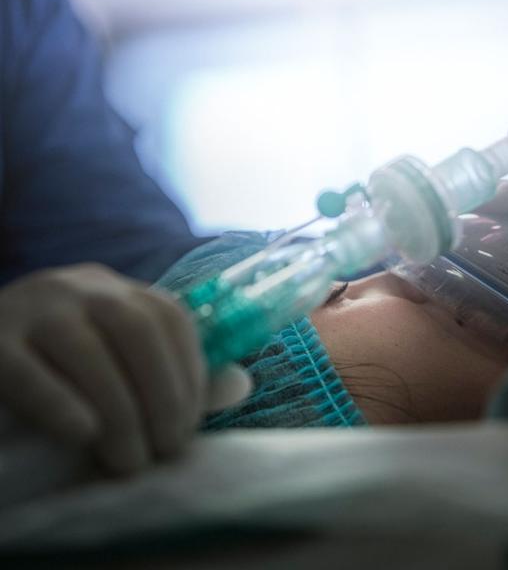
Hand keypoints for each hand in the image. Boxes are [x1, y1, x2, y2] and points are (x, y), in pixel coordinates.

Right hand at [0, 264, 247, 474]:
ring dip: (120, 412)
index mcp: (117, 291)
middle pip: (136, 330)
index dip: (191, 374)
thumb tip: (240, 385)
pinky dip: (60, 405)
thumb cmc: (61, 366)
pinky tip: (83, 435)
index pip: (170, 319)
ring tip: (129, 461)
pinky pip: (26, 372)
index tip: (191, 426)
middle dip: (163, 396)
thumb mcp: (119, 359)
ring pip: (87, 351)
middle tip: (166, 451)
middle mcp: (79, 288)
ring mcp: (31, 308)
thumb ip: (176, 371)